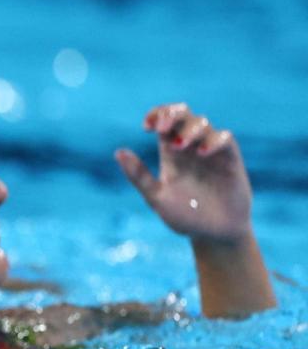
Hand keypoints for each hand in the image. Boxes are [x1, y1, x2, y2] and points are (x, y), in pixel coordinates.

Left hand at [115, 103, 251, 242]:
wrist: (214, 234)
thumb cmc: (184, 216)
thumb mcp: (157, 197)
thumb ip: (139, 176)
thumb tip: (118, 152)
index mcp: (170, 153)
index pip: (163, 121)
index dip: (156, 114)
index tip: (146, 126)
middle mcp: (190, 147)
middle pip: (183, 114)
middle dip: (172, 113)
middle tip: (161, 127)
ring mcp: (211, 151)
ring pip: (202, 123)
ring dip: (189, 129)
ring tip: (181, 146)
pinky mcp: (230, 159)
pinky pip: (225, 138)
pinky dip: (213, 140)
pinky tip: (202, 153)